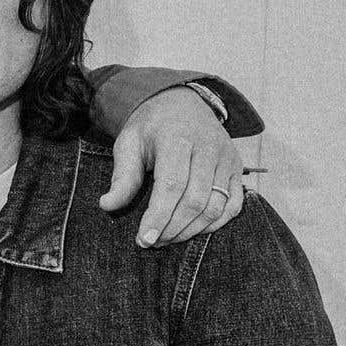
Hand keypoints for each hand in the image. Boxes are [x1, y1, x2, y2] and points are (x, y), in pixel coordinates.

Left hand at [99, 86, 244, 246]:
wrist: (180, 103)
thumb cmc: (150, 128)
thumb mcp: (128, 143)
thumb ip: (122, 176)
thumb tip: (107, 205)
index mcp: (177, 139)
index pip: (172, 185)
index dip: (159, 216)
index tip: (144, 239)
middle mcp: (208, 148)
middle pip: (196, 200)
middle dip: (172, 228)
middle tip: (152, 242)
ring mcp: (227, 159)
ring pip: (217, 206)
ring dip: (192, 230)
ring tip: (167, 239)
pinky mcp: (238, 169)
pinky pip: (234, 205)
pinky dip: (215, 224)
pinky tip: (193, 230)